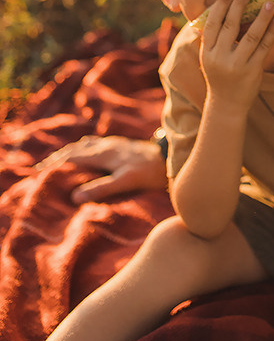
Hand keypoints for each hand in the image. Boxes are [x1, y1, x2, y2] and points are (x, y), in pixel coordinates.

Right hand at [35, 135, 167, 201]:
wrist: (169, 157)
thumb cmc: (148, 172)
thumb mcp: (124, 181)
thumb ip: (101, 188)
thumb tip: (74, 196)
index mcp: (102, 153)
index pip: (71, 157)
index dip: (54, 164)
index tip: (37, 172)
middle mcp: (105, 145)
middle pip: (75, 149)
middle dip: (57, 158)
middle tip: (40, 168)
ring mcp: (113, 144)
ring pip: (84, 146)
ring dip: (69, 153)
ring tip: (58, 161)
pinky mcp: (120, 146)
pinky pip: (95, 145)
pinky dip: (83, 150)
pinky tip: (85, 153)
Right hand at [198, 0, 273, 110]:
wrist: (227, 104)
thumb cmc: (220, 75)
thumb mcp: (210, 58)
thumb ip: (214, 39)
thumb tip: (224, 12)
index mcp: (206, 52)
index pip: (211, 25)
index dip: (219, 9)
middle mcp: (220, 57)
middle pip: (230, 26)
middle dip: (239, 6)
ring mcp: (237, 64)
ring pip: (251, 35)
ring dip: (261, 17)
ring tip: (270, 2)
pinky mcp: (253, 69)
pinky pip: (264, 46)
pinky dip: (272, 32)